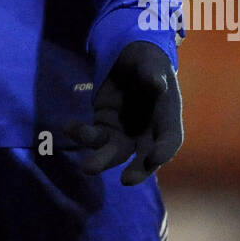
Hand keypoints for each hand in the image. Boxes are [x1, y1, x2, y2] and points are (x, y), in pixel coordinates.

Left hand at [64, 41, 181, 184]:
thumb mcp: (151, 63)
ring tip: (87, 167)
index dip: (164, 150)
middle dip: (137, 170)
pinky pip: (93, 135)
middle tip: (126, 180)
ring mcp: (124, 133)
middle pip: (144, 158)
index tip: (153, 157)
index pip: (170, 140)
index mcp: (166, 119)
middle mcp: (147, 133)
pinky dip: (81, 134)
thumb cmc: (146, 62)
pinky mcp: (103, 127)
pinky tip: (69, 127)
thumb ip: (153, 74)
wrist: (127, 60)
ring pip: (115, 152)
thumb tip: (158, 85)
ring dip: (101, 159)